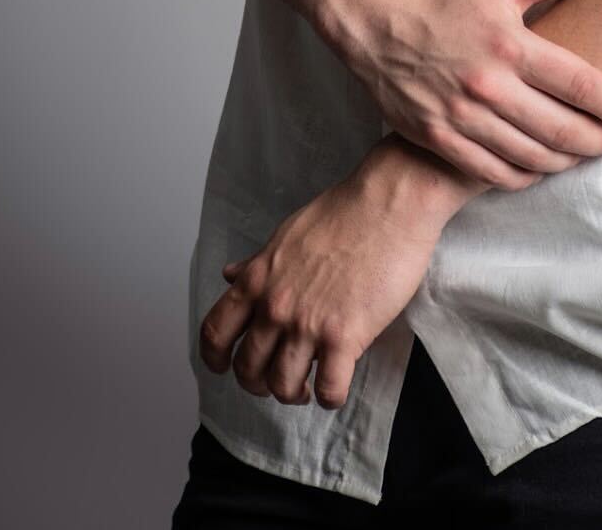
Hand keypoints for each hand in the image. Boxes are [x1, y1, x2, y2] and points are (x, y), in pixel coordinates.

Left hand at [198, 137, 454, 410]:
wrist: (387, 205)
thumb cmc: (344, 212)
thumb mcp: (287, 235)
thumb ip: (257, 263)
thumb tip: (230, 275)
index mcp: (258, 280)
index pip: (215, 332)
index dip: (214, 357)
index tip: (222, 366)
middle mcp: (275, 307)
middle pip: (248, 369)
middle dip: (258, 383)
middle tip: (277, 379)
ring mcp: (308, 325)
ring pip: (283, 386)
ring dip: (294, 393)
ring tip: (308, 386)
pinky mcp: (345, 337)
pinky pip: (329, 389)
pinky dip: (330, 397)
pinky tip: (337, 387)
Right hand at [329, 0, 601, 189]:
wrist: (377, 26)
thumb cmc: (446, 3)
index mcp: (509, 45)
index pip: (579, 83)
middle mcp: (488, 86)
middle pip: (562, 129)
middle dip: (599, 140)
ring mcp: (462, 117)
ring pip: (532, 157)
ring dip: (567, 161)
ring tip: (584, 152)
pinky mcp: (440, 139)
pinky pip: (494, 172)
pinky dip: (525, 175)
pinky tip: (540, 166)